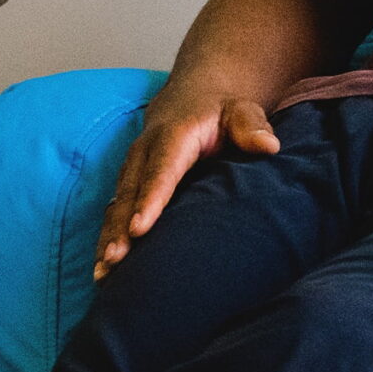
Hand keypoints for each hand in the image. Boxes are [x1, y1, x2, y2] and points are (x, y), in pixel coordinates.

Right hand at [96, 88, 280, 278]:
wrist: (193, 99)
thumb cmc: (221, 112)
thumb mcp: (241, 111)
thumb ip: (251, 126)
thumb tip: (268, 145)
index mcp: (173, 136)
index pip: (161, 170)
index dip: (150, 199)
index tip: (139, 228)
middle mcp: (145, 153)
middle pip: (131, 192)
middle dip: (120, 227)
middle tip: (115, 259)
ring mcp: (133, 169)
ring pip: (117, 205)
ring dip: (109, 238)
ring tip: (104, 272)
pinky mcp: (129, 184)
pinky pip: (114, 212)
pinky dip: (108, 238)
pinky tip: (104, 269)